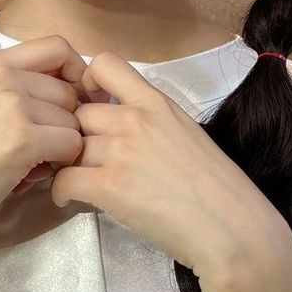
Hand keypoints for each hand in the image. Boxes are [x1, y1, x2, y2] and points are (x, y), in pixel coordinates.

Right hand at [0, 37, 89, 249]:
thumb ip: (20, 88)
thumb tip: (76, 90)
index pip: (59, 47)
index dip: (76, 73)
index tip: (70, 101)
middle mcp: (4, 76)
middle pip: (71, 91)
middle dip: (64, 122)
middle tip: (36, 147)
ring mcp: (13, 106)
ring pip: (75, 121)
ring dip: (61, 146)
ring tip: (27, 162)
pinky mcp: (23, 139)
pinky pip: (72, 145)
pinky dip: (60, 164)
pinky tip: (31, 174)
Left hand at [49, 51, 279, 280]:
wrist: (231, 227)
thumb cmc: (218, 187)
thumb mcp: (186, 132)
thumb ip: (152, 122)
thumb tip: (122, 129)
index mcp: (156, 102)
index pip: (105, 64)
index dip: (86, 80)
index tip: (91, 102)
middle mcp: (134, 119)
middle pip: (77, 112)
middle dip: (73, 133)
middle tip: (78, 154)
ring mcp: (120, 151)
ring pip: (67, 146)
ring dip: (65, 164)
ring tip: (75, 180)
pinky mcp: (109, 186)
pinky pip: (63, 180)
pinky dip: (60, 192)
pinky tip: (70, 200)